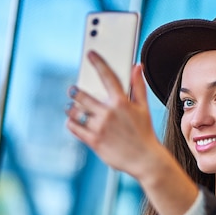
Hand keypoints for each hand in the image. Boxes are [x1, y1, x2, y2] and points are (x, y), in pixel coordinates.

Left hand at [65, 51, 166, 181]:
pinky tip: (72, 121)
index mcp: (121, 102)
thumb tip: (137, 66)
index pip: (107, 76)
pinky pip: (75, 128)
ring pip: (76, 111)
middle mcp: (108, 112)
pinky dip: (70, 123)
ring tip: (69, 106)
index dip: (98, 62)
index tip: (90, 54)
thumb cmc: (144, 133)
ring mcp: (99, 127)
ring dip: (70, 107)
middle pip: (83, 95)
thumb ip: (138, 86)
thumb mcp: (143, 108)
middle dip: (75, 91)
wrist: (145, 160)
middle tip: (72, 89)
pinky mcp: (94, 141)